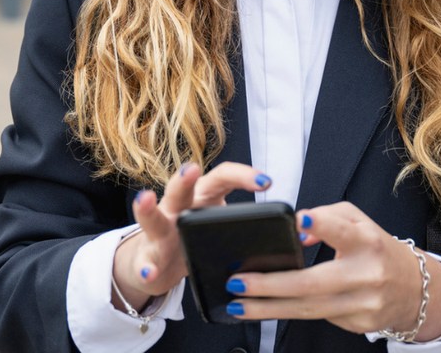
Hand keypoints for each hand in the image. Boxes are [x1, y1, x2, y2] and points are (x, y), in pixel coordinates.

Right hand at [111, 162, 271, 312]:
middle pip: (181, 188)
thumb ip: (247, 224)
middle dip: (185, 177)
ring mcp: (160, 231)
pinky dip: (147, 267)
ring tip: (146, 199)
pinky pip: (146, 262)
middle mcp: (177, 208)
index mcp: (202, 197)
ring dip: (148, 208)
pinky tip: (150, 271)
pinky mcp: (147, 257)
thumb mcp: (219, 226)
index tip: (265, 182)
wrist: (158, 265)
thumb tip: (294, 232)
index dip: (243, 175)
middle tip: (192, 169)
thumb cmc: (195, 240)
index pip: (222, 176)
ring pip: (153, 216)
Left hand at [225, 202, 440, 340]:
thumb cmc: (378, 249)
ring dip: (268, 309)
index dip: (323, 226)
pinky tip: (266, 311)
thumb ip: (329, 217)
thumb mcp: (360, 221)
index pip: (343, 231)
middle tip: (238, 282)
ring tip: (238, 305)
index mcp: (367, 241)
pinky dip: (288, 314)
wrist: (415, 289)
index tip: (301, 222)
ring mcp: (363, 304)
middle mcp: (367, 274)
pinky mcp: (358, 325)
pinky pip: (317, 318)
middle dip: (269, 285)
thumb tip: (297, 231)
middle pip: (313, 284)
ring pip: (309, 309)